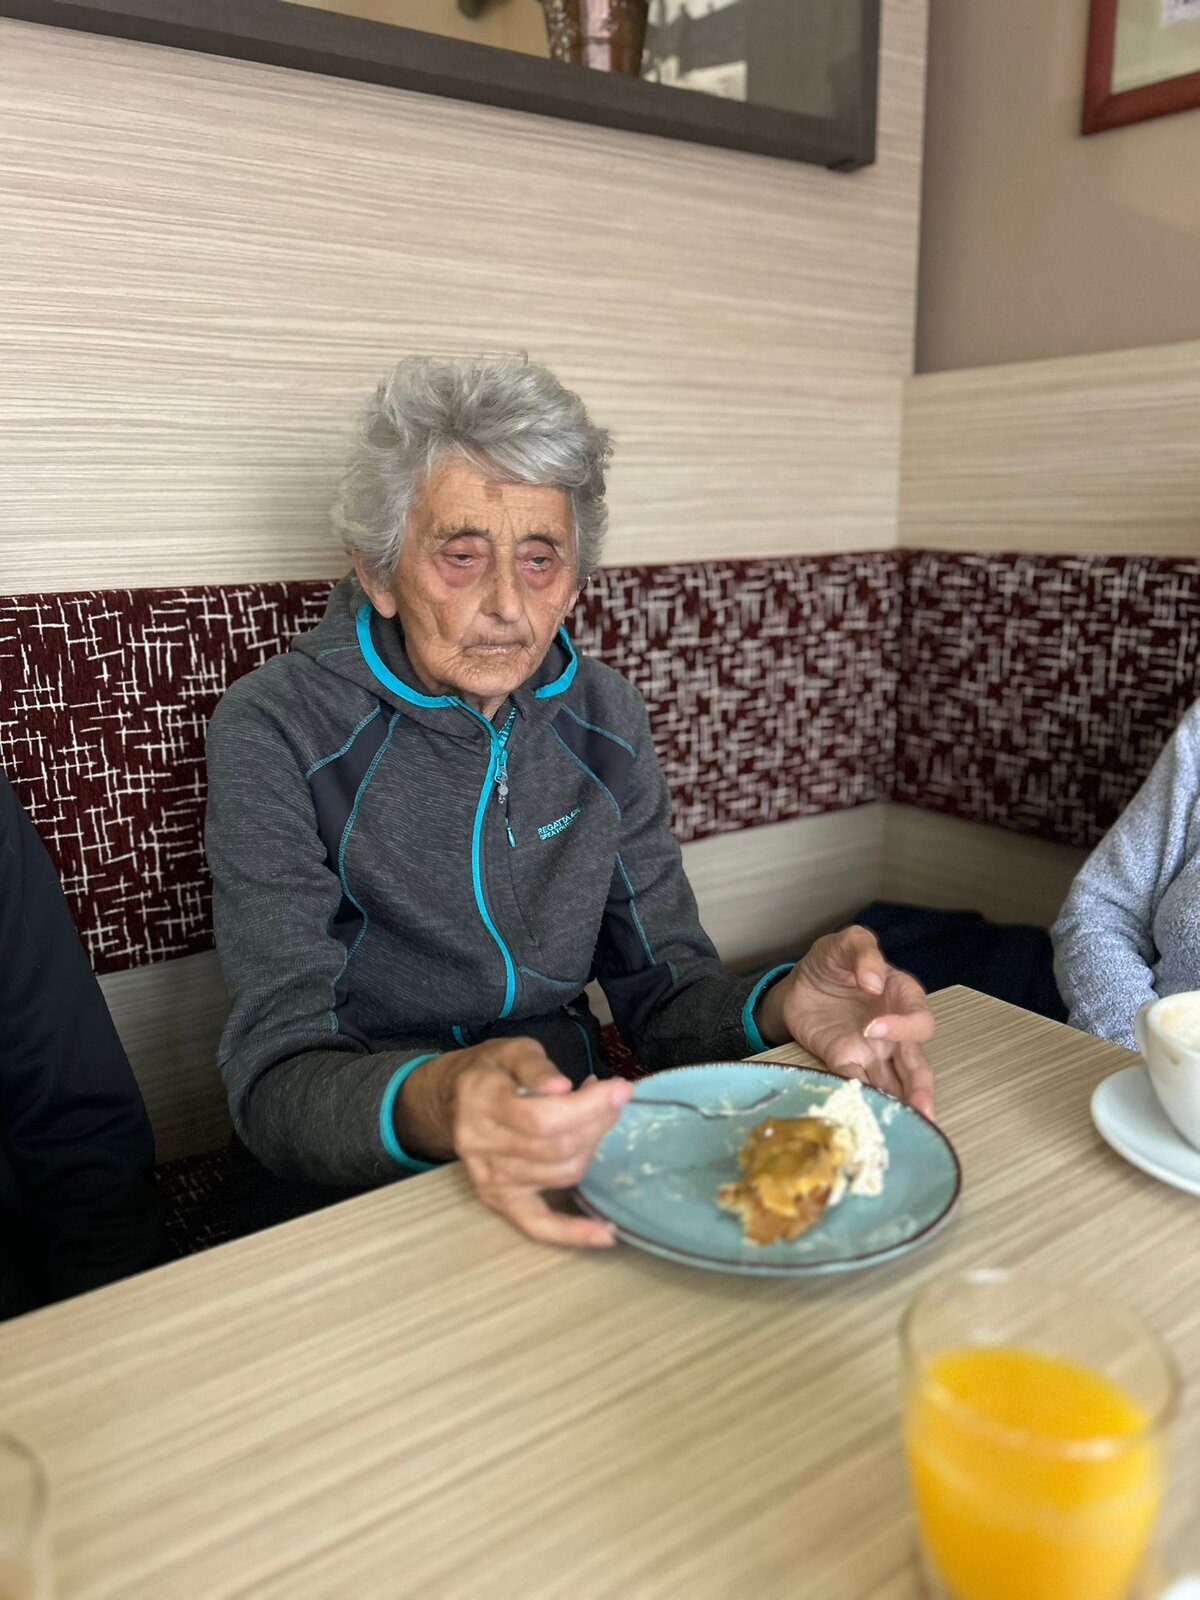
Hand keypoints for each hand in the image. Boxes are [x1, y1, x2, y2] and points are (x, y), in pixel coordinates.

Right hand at [447, 1038, 630, 1247]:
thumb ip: (536, 1066)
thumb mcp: (512, 1050)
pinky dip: (571, 1233)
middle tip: (612, 1100)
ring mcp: (489, 1178)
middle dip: (596, 1123)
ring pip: (560, 1175)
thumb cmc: (493, 1070)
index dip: (589, 1106)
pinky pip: (537, 1225)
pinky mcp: (500, 1200)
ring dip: (592, 1149)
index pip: (543, 1117)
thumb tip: (561, 1088)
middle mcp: (481, 1146)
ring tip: (598, 1122)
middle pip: (556, 1148)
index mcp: (482, 1102)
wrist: (453, 1099)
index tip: (620, 1089)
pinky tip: (604, 1234)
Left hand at [755, 927, 934, 1116]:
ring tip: (905, 1124)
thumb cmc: (832, 960)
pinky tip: (866, 1113)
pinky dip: (862, 1097)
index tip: (874, 1027)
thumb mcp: (847, 942)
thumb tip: (874, 981)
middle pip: (915, 1064)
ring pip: (893, 1082)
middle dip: (921, 1088)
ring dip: (898, 1102)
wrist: (798, 982)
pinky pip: (857, 1082)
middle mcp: (892, 1030)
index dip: (904, 1028)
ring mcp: (870, 1049)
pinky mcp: (844, 1060)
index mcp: (902, 997)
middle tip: (922, 1109)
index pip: (919, 1021)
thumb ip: (863, 952)